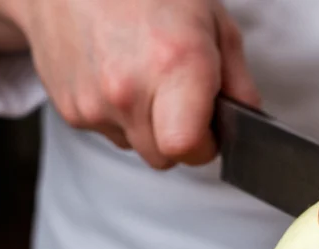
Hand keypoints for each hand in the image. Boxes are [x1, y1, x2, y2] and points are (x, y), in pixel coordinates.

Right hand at [0, 0, 259, 168]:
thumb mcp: (212, 20)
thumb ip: (238, 80)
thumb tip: (248, 120)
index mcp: (174, 65)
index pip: (189, 148)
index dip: (205, 145)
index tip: (209, 129)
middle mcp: (130, 91)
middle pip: (164, 158)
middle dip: (178, 140)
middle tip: (179, 101)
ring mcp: (94, 103)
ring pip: (135, 147)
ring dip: (146, 127)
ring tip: (143, 78)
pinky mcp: (70, 110)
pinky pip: (107, 132)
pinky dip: (117, 116)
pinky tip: (116, 76)